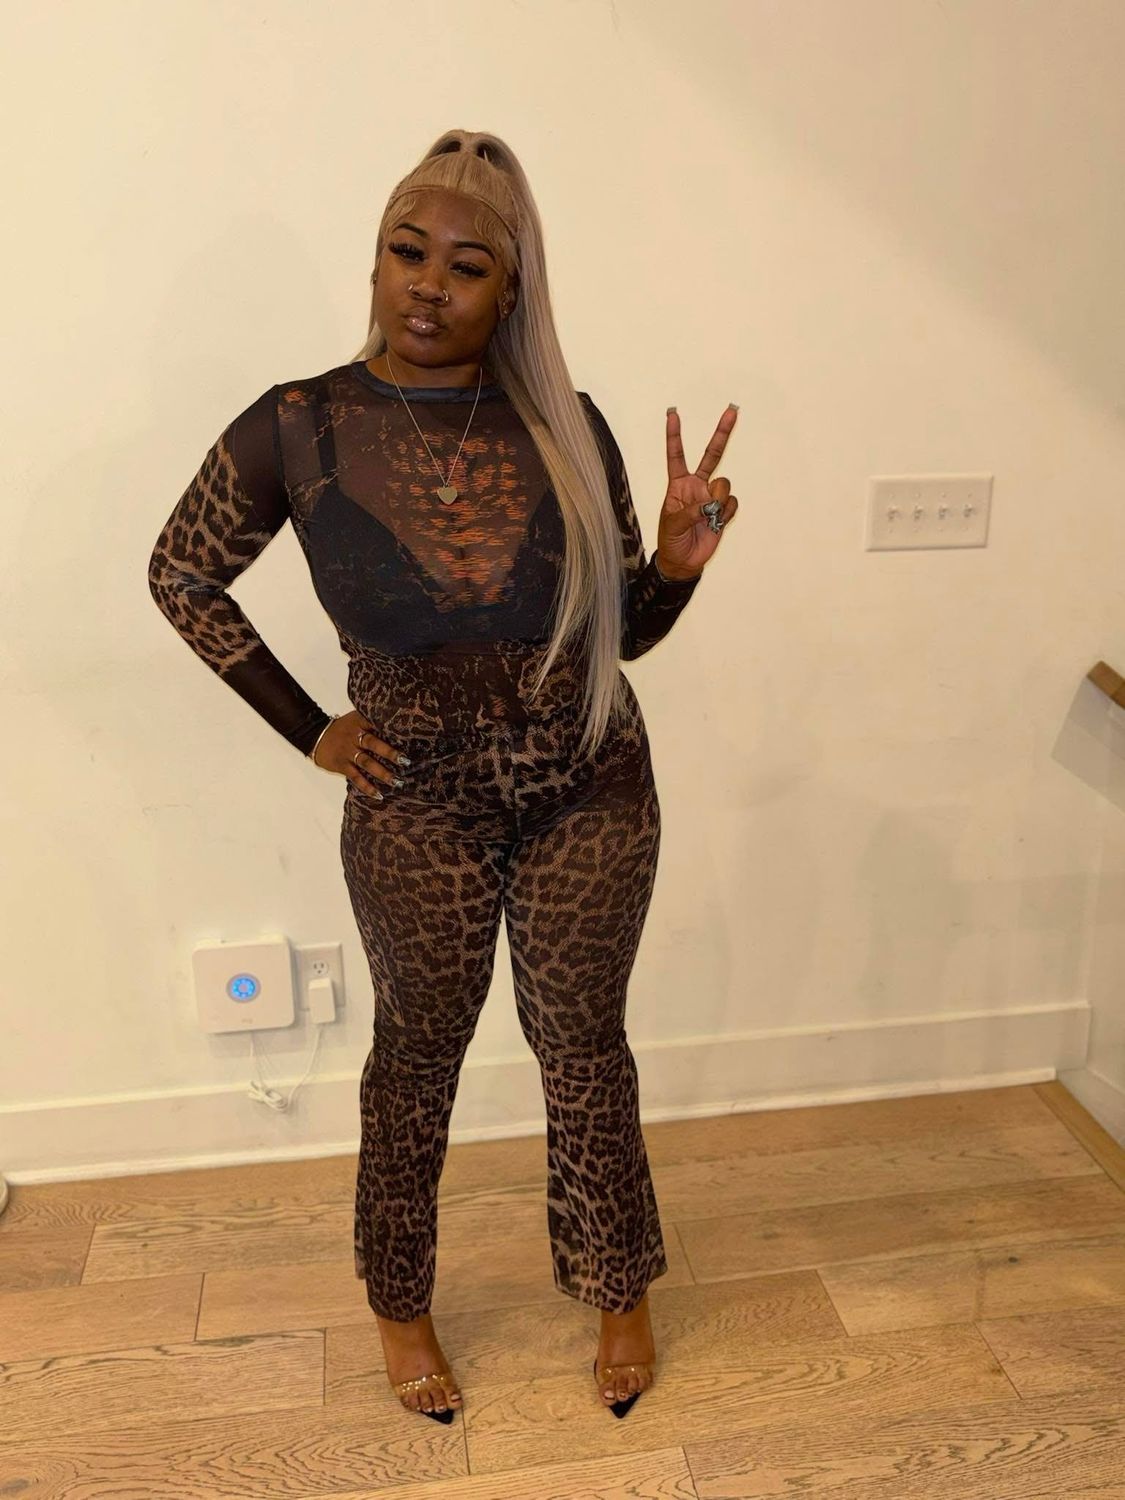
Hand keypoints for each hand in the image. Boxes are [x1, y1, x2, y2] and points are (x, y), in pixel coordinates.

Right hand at [312, 710, 411, 797]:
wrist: (315, 736)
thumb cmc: (343, 728)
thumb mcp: (356, 719)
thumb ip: (372, 722)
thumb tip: (399, 729)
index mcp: (360, 722)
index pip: (376, 723)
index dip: (390, 730)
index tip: (407, 736)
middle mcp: (354, 736)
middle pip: (373, 743)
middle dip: (390, 753)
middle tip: (406, 761)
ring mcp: (347, 751)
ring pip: (366, 762)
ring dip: (382, 773)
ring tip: (396, 782)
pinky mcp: (341, 765)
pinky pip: (355, 776)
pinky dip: (367, 786)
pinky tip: (378, 794)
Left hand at [656, 404, 739, 579]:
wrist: (684, 562)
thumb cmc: (671, 540)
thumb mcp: (672, 525)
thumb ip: (689, 512)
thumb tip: (710, 505)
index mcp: (678, 484)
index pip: (676, 455)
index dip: (674, 435)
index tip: (673, 414)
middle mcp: (697, 485)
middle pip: (712, 455)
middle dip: (722, 433)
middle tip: (732, 411)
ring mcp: (712, 496)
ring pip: (724, 484)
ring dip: (717, 500)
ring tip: (707, 517)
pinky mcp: (723, 510)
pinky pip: (732, 503)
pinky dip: (725, 513)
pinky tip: (716, 523)